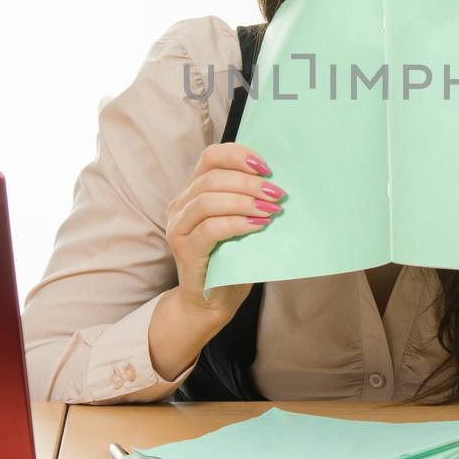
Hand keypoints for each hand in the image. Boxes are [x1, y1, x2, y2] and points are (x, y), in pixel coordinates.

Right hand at [164, 141, 285, 324]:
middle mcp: (180, 205)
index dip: (239, 155)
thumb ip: (248, 200)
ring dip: (244, 201)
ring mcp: (179, 227)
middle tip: (277, 193)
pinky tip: (258, 225)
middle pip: (212, 177)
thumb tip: (279, 183)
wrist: (211, 302)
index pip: (211, 157)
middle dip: (248, 182)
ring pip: (208, 200)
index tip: (268, 168)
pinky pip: (210, 228)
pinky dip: (237, 223)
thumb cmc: (231, 259)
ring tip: (271, 209)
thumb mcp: (241, 222)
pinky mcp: (185, 250)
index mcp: (193, 191)